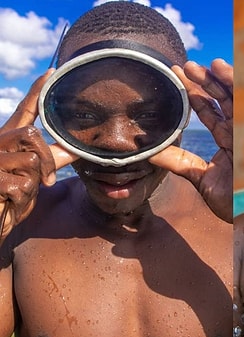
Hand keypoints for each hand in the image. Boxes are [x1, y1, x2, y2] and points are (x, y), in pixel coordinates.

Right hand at [0, 69, 76, 239]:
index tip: (52, 72)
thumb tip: (79, 148)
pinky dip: (23, 198)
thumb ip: (54, 158)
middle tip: (47, 181)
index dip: (37, 90)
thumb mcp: (35, 175)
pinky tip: (9, 201)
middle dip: (48, 161)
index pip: (25, 109)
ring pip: (31, 161)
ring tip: (19, 192)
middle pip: (33, 136)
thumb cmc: (11, 196)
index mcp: (8, 138)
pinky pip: (22, 184)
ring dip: (33, 184)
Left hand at [149, 59, 232, 222]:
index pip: (208, 113)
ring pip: (232, 99)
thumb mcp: (199, 179)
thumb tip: (148, 153)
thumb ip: (179, 163)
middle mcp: (238, 134)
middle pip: (221, 101)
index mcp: (226, 142)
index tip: (176, 77)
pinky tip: (221, 70)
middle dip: (204, 82)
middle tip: (185, 66)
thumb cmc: (230, 203)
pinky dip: (234, 86)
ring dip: (218, 79)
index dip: (193, 95)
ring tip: (202, 64)